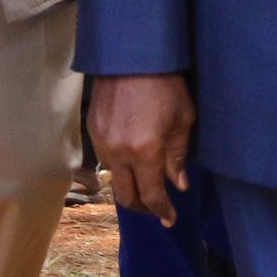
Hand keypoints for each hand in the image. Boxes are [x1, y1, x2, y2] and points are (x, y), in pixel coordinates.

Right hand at [88, 72, 195, 223]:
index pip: (151, 195)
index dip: (161, 211)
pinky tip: (130, 163)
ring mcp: (101, 142)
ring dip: (128, 188)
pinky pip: (104, 160)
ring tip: (144, 186)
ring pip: (112, 180)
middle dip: (142, 207)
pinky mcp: (93, 130)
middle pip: (126, 197)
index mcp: (144, 151)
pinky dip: (118, 168)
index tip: (169, 220)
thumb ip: (178, 156)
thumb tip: (177, 184)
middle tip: (156, 208)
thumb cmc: (166, 84)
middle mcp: (118, 152)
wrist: (132, 56)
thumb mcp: (183, 119)